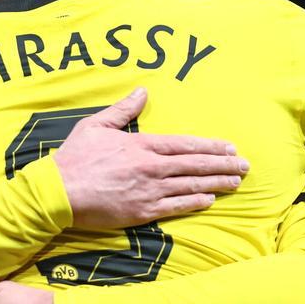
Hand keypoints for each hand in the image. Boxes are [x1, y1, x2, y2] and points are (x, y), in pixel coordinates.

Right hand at [51, 87, 248, 227]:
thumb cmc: (74, 158)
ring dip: (217, 183)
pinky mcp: (142, 212)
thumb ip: (123, 109)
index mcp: (142, 145)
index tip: (230, 148)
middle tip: (245, 166)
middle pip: (195, 165)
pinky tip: (209, 199)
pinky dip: (195, 202)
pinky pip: (176, 207)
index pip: (185, 145)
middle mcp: (151, 167)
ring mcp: (149, 191)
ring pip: (191, 186)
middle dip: (223, 165)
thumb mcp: (96, 125)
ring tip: (235, 182)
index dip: (211, 147)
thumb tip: (143, 91)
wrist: (58, 192)